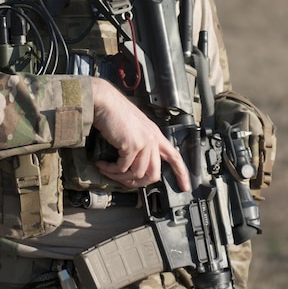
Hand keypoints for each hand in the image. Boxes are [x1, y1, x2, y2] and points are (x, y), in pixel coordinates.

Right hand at [90, 77, 190, 191]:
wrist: (105, 101)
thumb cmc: (114, 112)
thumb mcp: (133, 128)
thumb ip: (139, 143)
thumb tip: (131, 164)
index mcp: (155, 134)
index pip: (174, 156)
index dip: (181, 173)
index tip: (185, 187)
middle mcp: (153, 139)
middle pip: (154, 173)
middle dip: (138, 183)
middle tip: (124, 181)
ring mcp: (144, 142)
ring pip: (137, 174)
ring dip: (119, 177)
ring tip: (106, 170)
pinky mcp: (132, 145)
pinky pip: (122, 168)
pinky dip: (110, 169)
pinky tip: (102, 164)